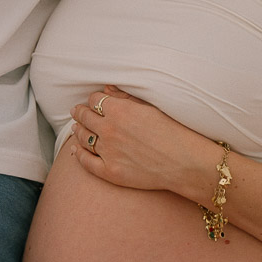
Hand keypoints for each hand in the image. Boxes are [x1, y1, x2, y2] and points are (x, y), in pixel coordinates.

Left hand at [69, 85, 216, 201]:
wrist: (185, 162)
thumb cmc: (173, 130)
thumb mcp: (149, 107)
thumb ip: (124, 97)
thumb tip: (106, 89)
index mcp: (119, 110)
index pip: (95, 100)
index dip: (94, 99)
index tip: (94, 101)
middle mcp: (110, 129)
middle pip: (85, 117)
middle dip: (80, 112)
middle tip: (77, 111)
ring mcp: (108, 152)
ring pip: (84, 137)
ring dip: (78, 131)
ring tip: (77, 128)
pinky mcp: (110, 172)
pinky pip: (86, 162)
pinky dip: (79, 154)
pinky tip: (76, 150)